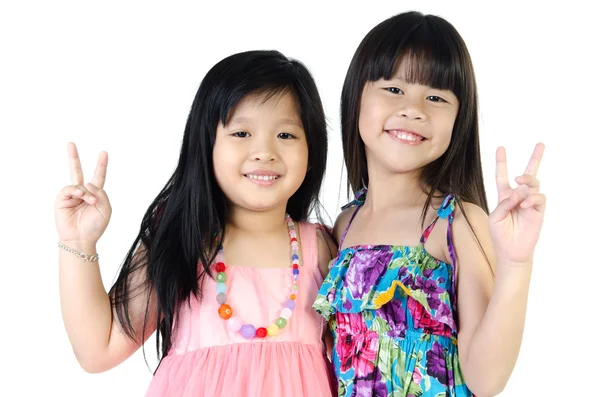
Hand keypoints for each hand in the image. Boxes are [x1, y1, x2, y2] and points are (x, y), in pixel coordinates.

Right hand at [54, 142, 111, 244]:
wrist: (81, 239)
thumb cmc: (94, 226)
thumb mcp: (106, 209)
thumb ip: (101, 193)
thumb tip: (87, 182)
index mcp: (95, 194)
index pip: (98, 176)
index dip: (101, 165)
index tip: (104, 153)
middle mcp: (82, 193)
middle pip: (77, 171)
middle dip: (73, 157)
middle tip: (70, 143)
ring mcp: (71, 195)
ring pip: (78, 182)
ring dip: (87, 192)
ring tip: (90, 202)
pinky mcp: (62, 199)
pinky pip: (70, 189)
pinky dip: (78, 192)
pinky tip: (81, 198)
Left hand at [489, 143, 545, 264]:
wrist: (511, 250)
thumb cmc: (500, 234)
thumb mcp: (495, 217)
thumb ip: (504, 203)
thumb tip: (518, 191)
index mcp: (504, 197)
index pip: (502, 177)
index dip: (501, 162)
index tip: (501, 148)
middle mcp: (518, 196)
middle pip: (528, 174)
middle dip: (535, 158)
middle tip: (540, 144)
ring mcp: (530, 202)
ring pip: (534, 183)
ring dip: (526, 182)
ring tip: (520, 184)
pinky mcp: (538, 210)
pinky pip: (539, 197)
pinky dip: (532, 198)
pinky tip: (524, 204)